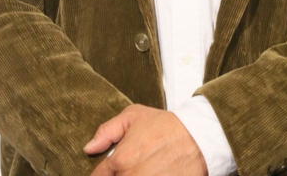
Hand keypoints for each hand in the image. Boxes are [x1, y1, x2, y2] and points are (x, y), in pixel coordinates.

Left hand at [84, 103, 208, 175]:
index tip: (110, 168)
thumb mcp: (133, 116)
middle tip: (131, 165)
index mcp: (119, 162)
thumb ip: (106, 131)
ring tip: (143, 168)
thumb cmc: (165, 126)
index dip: (103, 172)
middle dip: (119, 174)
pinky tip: (152, 172)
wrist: (197, 138)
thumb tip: (89, 148)